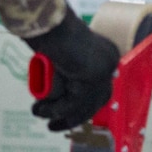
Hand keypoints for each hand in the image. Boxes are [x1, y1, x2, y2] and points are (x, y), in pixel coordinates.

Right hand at [24, 9, 119, 131]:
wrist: (52, 25)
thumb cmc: (54, 36)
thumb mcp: (65, 59)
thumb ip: (70, 75)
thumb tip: (62, 96)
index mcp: (107, 55)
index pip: (103, 87)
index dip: (88, 105)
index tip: (71, 116)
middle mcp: (110, 62)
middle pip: (98, 99)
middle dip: (78, 116)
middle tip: (56, 126)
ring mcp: (104, 70)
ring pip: (85, 104)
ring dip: (62, 115)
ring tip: (42, 118)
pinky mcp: (93, 77)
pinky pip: (74, 102)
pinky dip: (56, 109)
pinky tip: (41, 109)